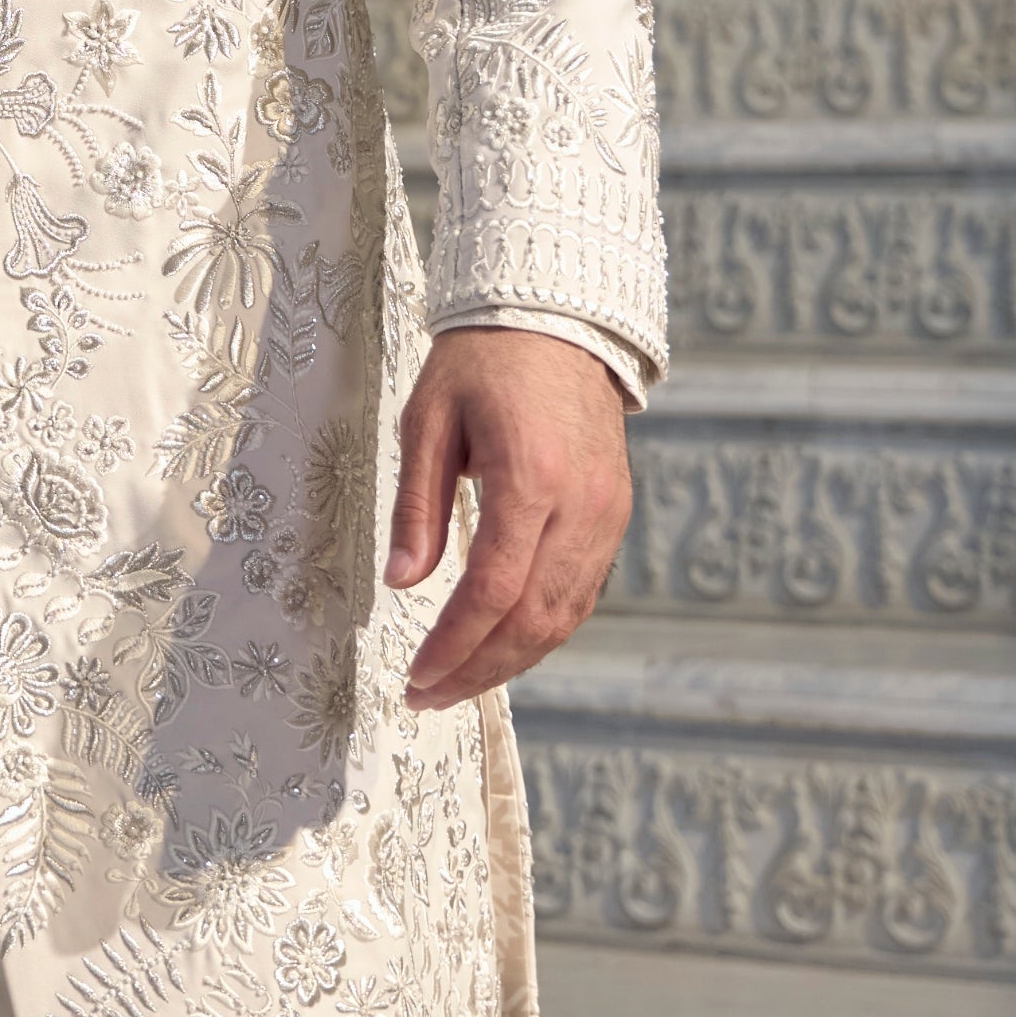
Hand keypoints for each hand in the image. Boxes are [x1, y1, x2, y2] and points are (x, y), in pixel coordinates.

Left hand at [384, 330, 630, 713]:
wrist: (557, 320)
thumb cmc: (482, 361)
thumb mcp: (428, 419)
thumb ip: (418, 505)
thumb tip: (400, 583)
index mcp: (531, 478)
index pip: (494, 589)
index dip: (454, 644)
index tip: (416, 676)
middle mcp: (580, 506)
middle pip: (533, 619)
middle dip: (478, 670)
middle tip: (426, 696)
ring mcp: (607, 515)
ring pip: (565, 616)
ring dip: (510, 661)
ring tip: (456, 684)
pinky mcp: (614, 516)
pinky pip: (582, 593)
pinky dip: (541, 630)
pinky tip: (501, 645)